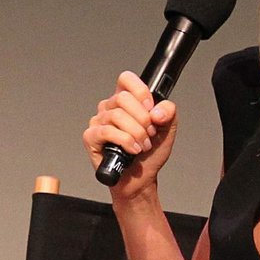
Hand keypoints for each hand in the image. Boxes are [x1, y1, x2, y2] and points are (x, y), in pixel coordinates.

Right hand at [83, 71, 178, 198]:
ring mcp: (98, 122)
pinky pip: (107, 132)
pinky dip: (125, 141)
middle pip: (124, 98)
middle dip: (142, 119)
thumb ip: (168, 112)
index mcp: (125, 101)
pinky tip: (132, 150)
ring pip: (117, 116)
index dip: (140, 91)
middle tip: (149, 134)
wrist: (140, 180)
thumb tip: (157, 111)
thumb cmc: (149, 155)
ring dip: (136, 133)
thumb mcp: (167, 130)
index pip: (126, 79)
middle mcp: (109, 108)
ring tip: (142, 145)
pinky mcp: (91, 137)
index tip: (150, 108)